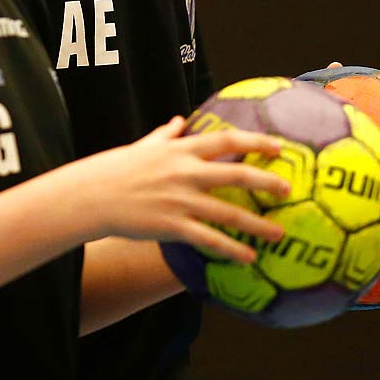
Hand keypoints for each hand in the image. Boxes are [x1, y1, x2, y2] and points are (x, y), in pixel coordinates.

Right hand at [71, 117, 286, 261]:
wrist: (90, 196)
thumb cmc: (116, 170)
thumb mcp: (144, 146)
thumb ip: (166, 135)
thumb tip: (179, 121)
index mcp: (181, 150)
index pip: (227, 141)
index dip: (256, 142)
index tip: (280, 147)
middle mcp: (185, 173)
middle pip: (236, 174)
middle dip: (266, 182)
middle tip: (289, 189)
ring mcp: (180, 200)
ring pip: (228, 213)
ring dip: (257, 224)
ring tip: (280, 233)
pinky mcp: (171, 226)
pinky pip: (208, 240)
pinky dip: (231, 249)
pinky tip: (249, 258)